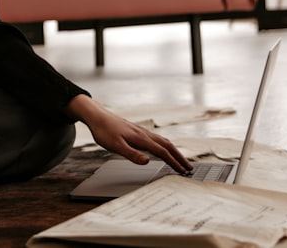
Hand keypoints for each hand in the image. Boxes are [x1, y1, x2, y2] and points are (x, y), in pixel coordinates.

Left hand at [67, 94, 191, 173]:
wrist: (97, 116)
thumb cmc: (104, 131)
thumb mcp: (115, 146)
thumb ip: (131, 154)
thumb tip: (147, 162)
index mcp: (141, 139)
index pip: (162, 152)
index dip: (173, 162)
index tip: (183, 171)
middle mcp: (144, 134)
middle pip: (167, 145)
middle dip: (179, 157)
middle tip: (189, 167)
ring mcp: (142, 132)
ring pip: (163, 141)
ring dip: (174, 151)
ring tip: (181, 160)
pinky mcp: (138, 131)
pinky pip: (157, 139)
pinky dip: (165, 145)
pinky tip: (163, 149)